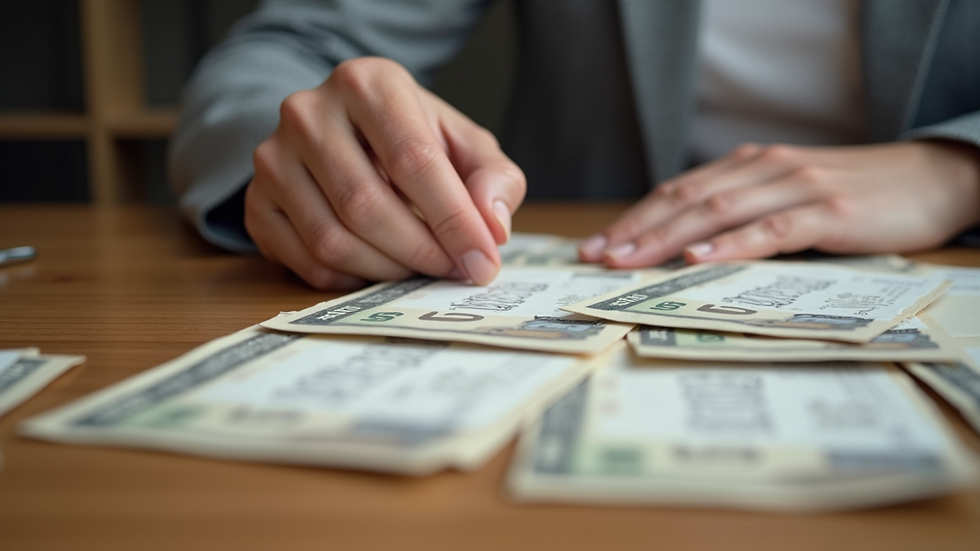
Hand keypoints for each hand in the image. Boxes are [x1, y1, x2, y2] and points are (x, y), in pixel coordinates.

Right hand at [245, 57, 524, 289]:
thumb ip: (493, 178)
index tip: (483, 260)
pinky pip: (306, 261)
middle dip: (421, 252)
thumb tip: (491, 227)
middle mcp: (308, 112)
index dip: (453, 219)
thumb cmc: (411, 140)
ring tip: (419, 269)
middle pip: (367, 205)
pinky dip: (352, 278)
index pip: (414, 159)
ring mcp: (273, 157)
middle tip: (453, 271)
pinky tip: (378, 267)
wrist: (344, 134)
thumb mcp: (463, 145)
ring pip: (332, 239)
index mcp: (369, 84)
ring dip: (387, 270)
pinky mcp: (257, 201)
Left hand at [579, 141, 979, 266]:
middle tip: (595, 258)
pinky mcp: (828, 211)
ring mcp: (795, 187)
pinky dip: (731, 245)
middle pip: (685, 200)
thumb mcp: (788, 197)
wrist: (931, 178)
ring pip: (717, 212)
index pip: (677, 192)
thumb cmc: (853, 195)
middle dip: (635, 230)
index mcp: (748, 167)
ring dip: (667, 238)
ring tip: (628, 260)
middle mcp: (763, 169)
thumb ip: (744, 215)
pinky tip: (699, 261)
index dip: (633, 218)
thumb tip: (688, 251)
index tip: (595, 246)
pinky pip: (771, 229)